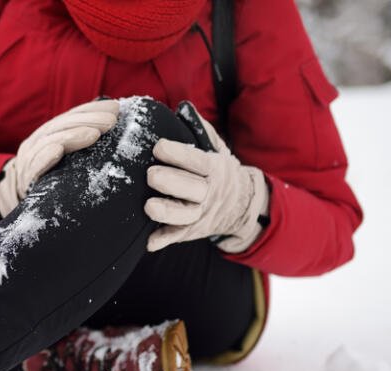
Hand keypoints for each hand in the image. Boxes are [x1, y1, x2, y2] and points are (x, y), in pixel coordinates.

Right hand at [0, 100, 119, 216]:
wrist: (19, 200)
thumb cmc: (51, 178)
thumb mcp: (66, 159)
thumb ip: (81, 145)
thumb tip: (112, 131)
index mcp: (50, 134)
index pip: (71, 117)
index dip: (92, 110)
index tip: (115, 108)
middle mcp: (38, 141)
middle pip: (63, 125)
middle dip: (88, 120)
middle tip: (111, 120)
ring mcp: (30, 158)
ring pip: (50, 140)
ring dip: (73, 135)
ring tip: (95, 134)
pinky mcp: (25, 177)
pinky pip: (35, 165)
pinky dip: (46, 156)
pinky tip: (58, 150)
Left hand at [144, 103, 268, 252]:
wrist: (241, 205)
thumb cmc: (219, 171)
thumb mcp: (217, 149)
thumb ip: (201, 130)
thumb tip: (183, 107)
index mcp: (214, 169)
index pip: (197, 161)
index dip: (178, 154)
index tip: (158, 146)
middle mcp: (209, 193)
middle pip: (192, 189)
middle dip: (171, 182)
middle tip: (151, 175)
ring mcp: (201, 214)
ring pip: (185, 216)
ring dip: (167, 213)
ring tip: (149, 207)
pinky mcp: (191, 230)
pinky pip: (178, 236)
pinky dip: (164, 240)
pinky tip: (149, 242)